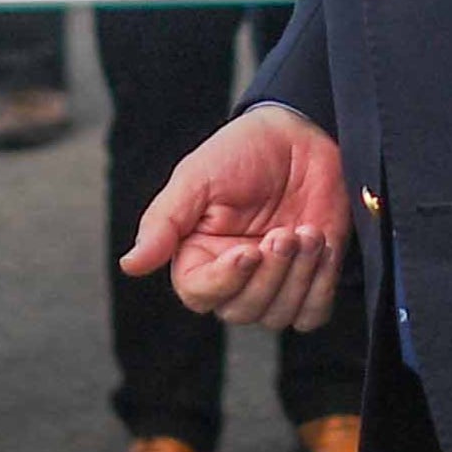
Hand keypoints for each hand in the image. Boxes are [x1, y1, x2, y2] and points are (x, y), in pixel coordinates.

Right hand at [122, 103, 349, 330]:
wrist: (300, 135)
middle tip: (285, 232)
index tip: (249, 250)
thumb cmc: (242, 151)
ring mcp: (272, 281)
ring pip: (277, 316)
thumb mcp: (197, 177)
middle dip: (270, 274)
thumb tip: (129, 265)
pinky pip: (312, 314)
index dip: (225, 280)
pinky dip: (320, 284)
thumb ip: (164, 221)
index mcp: (197, 255)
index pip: (199, 294)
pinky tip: (321, 244)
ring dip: (299, 275)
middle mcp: (232, 276)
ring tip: (307, 231)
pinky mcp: (309, 281)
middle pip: (241, 311)